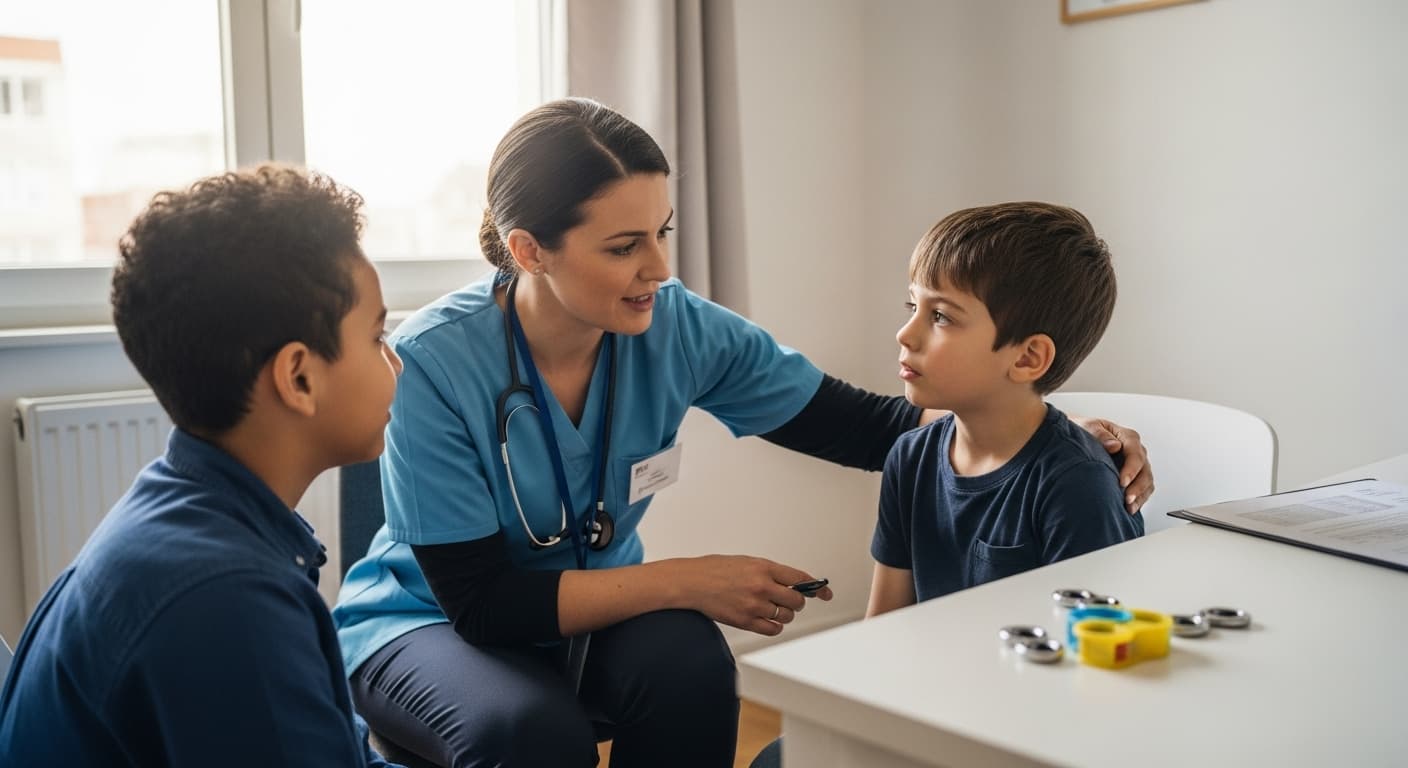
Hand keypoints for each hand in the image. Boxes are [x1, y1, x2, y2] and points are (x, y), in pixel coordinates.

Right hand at [669, 555, 832, 635]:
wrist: (691, 582)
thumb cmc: (716, 569)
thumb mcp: (747, 562)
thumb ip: (771, 572)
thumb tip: (793, 583)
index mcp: (763, 567)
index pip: (799, 579)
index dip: (815, 588)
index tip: (824, 593)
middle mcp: (761, 586)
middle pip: (796, 602)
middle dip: (796, 602)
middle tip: (788, 600)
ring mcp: (753, 605)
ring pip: (785, 617)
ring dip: (783, 615)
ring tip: (771, 608)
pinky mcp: (745, 621)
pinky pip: (772, 629)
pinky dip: (774, 626)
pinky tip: (766, 619)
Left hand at [1070, 415, 1153, 512]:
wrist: (1082, 438)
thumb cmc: (1085, 431)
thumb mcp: (1089, 427)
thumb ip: (1100, 435)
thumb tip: (1114, 446)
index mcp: (1128, 437)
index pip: (1135, 454)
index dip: (1131, 469)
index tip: (1122, 482)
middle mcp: (1137, 451)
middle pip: (1145, 470)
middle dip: (1137, 487)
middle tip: (1126, 499)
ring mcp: (1138, 465)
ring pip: (1147, 481)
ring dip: (1140, 496)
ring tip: (1129, 508)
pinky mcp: (1136, 477)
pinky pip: (1144, 490)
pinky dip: (1139, 500)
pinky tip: (1130, 509)